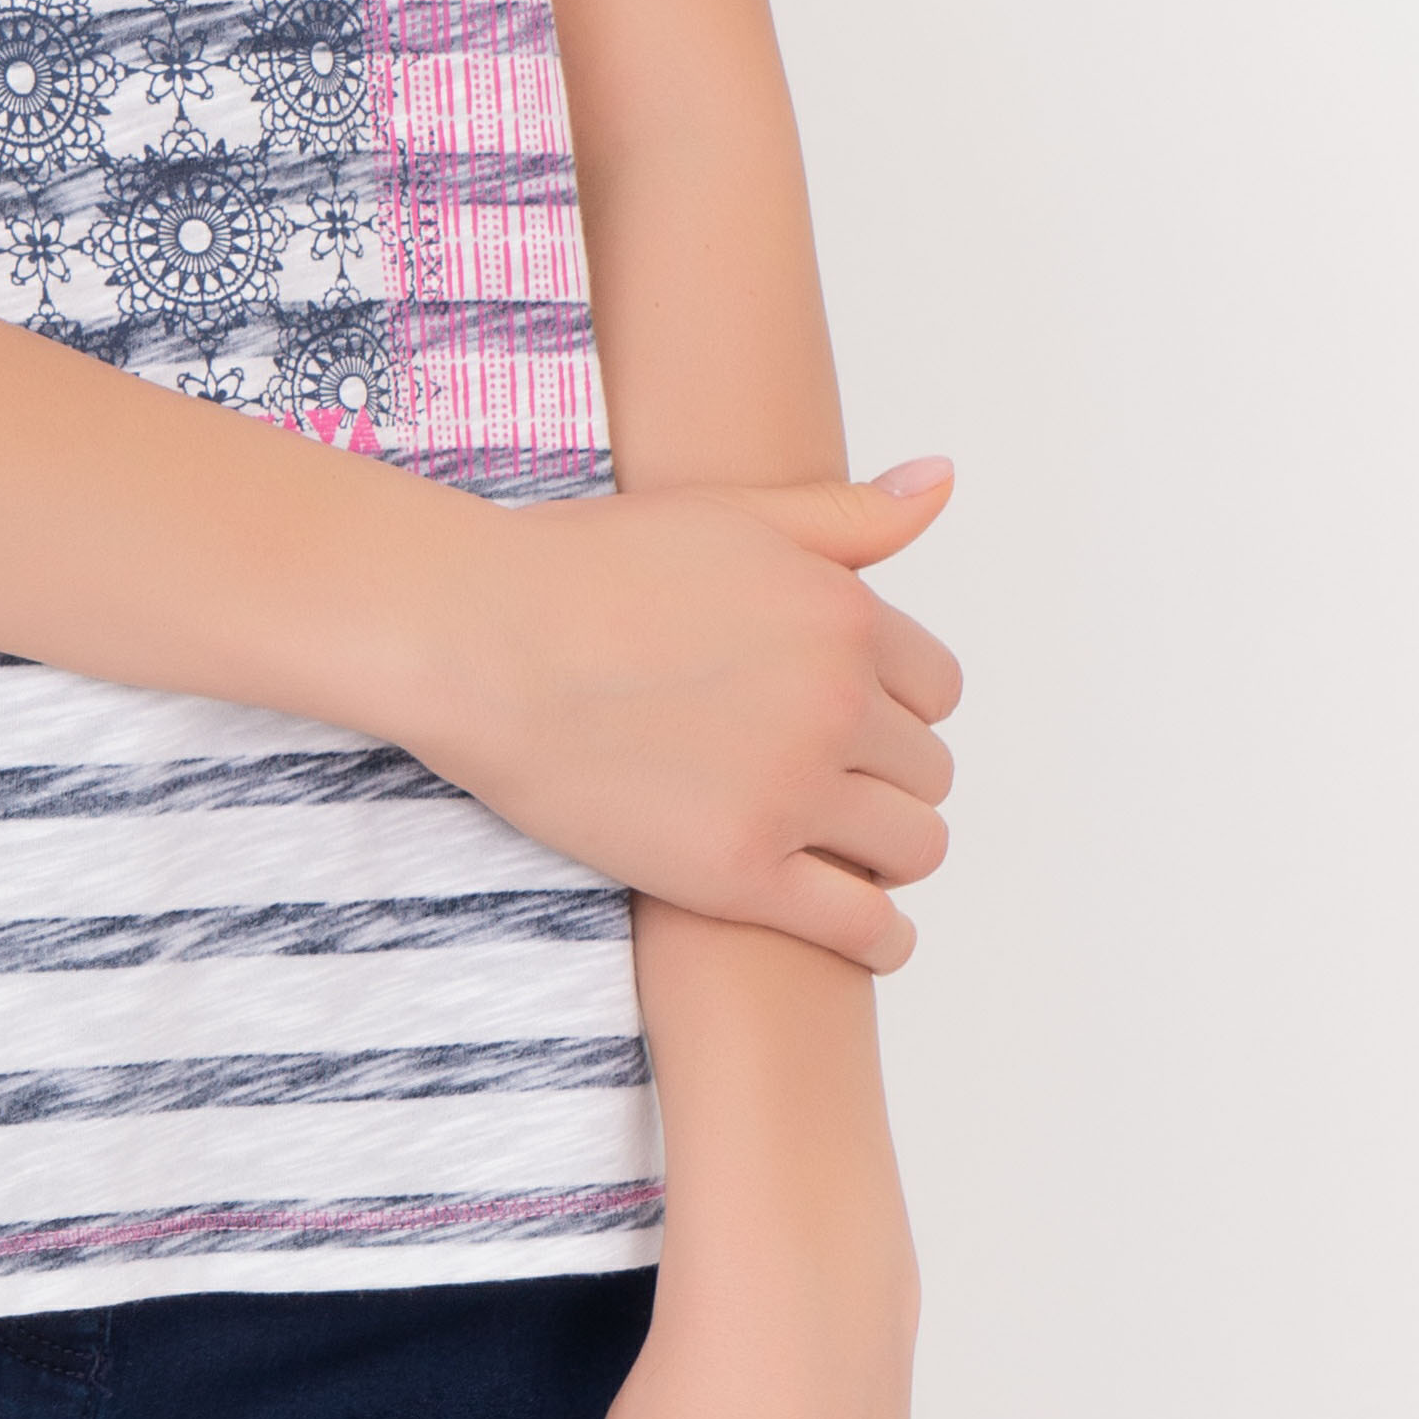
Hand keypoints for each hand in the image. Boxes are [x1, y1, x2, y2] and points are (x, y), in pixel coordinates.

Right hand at [411, 462, 961, 963]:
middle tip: (824, 781)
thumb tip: (943, 482)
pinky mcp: (740, 871)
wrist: (475, 637)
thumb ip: (845, 513)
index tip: (847, 719)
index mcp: (840, 615)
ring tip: (837, 846)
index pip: (935, 688)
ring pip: (913, 845)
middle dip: (887, 776)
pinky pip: (866, 926)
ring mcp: (791, 792)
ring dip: (886, 849)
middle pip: (927, 769)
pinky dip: (883, 935)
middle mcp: (832, 702)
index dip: (892, 704)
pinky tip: (867, 927)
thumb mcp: (726, 511)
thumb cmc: (579, 567)